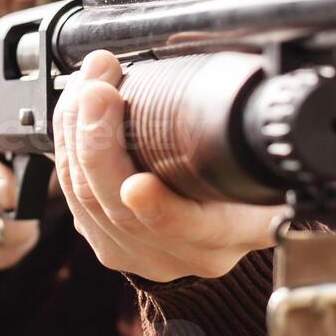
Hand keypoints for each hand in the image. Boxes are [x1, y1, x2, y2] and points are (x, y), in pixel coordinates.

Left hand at [53, 51, 284, 281]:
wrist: (228, 230)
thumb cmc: (249, 184)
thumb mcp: (267, 168)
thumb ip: (258, 146)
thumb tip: (250, 80)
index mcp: (228, 235)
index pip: (189, 229)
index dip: (160, 210)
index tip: (137, 185)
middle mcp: (182, 252)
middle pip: (120, 208)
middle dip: (99, 142)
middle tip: (98, 89)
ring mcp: (140, 255)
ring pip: (87, 200)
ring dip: (76, 132)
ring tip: (86, 83)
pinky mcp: (107, 246)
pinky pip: (73, 199)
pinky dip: (68, 146)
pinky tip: (75, 108)